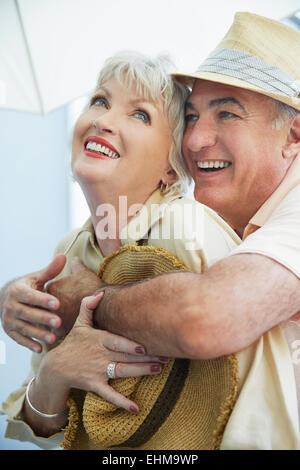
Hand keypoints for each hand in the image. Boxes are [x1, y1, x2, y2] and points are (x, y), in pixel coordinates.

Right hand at [0, 255, 65, 352]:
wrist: (5, 299)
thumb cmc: (28, 287)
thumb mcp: (36, 278)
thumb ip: (50, 270)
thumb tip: (63, 256)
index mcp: (18, 291)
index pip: (31, 296)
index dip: (43, 300)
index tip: (57, 304)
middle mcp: (11, 306)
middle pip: (28, 313)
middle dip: (43, 318)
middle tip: (59, 323)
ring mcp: (9, 320)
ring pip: (24, 328)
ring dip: (38, 334)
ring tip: (53, 338)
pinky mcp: (9, 331)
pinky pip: (19, 339)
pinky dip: (28, 344)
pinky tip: (40, 349)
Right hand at [43, 293, 166, 412]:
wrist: (56, 368)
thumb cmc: (73, 343)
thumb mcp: (79, 324)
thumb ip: (88, 306)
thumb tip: (100, 293)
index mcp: (98, 339)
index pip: (117, 342)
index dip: (130, 345)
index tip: (144, 347)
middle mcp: (99, 355)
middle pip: (126, 356)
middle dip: (146, 357)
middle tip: (165, 356)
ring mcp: (97, 371)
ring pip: (122, 372)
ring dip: (141, 371)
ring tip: (158, 369)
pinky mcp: (95, 385)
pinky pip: (109, 395)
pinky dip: (121, 402)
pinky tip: (135, 408)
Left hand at [46, 257, 104, 337]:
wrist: (103, 306)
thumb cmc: (92, 288)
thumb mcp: (83, 272)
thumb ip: (76, 265)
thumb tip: (74, 259)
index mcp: (51, 288)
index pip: (48, 290)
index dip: (57, 291)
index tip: (65, 292)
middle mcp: (48, 304)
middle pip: (45, 306)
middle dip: (52, 306)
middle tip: (64, 305)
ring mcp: (53, 319)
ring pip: (50, 319)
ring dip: (55, 319)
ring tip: (68, 316)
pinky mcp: (60, 331)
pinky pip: (57, 331)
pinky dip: (62, 328)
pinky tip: (71, 325)